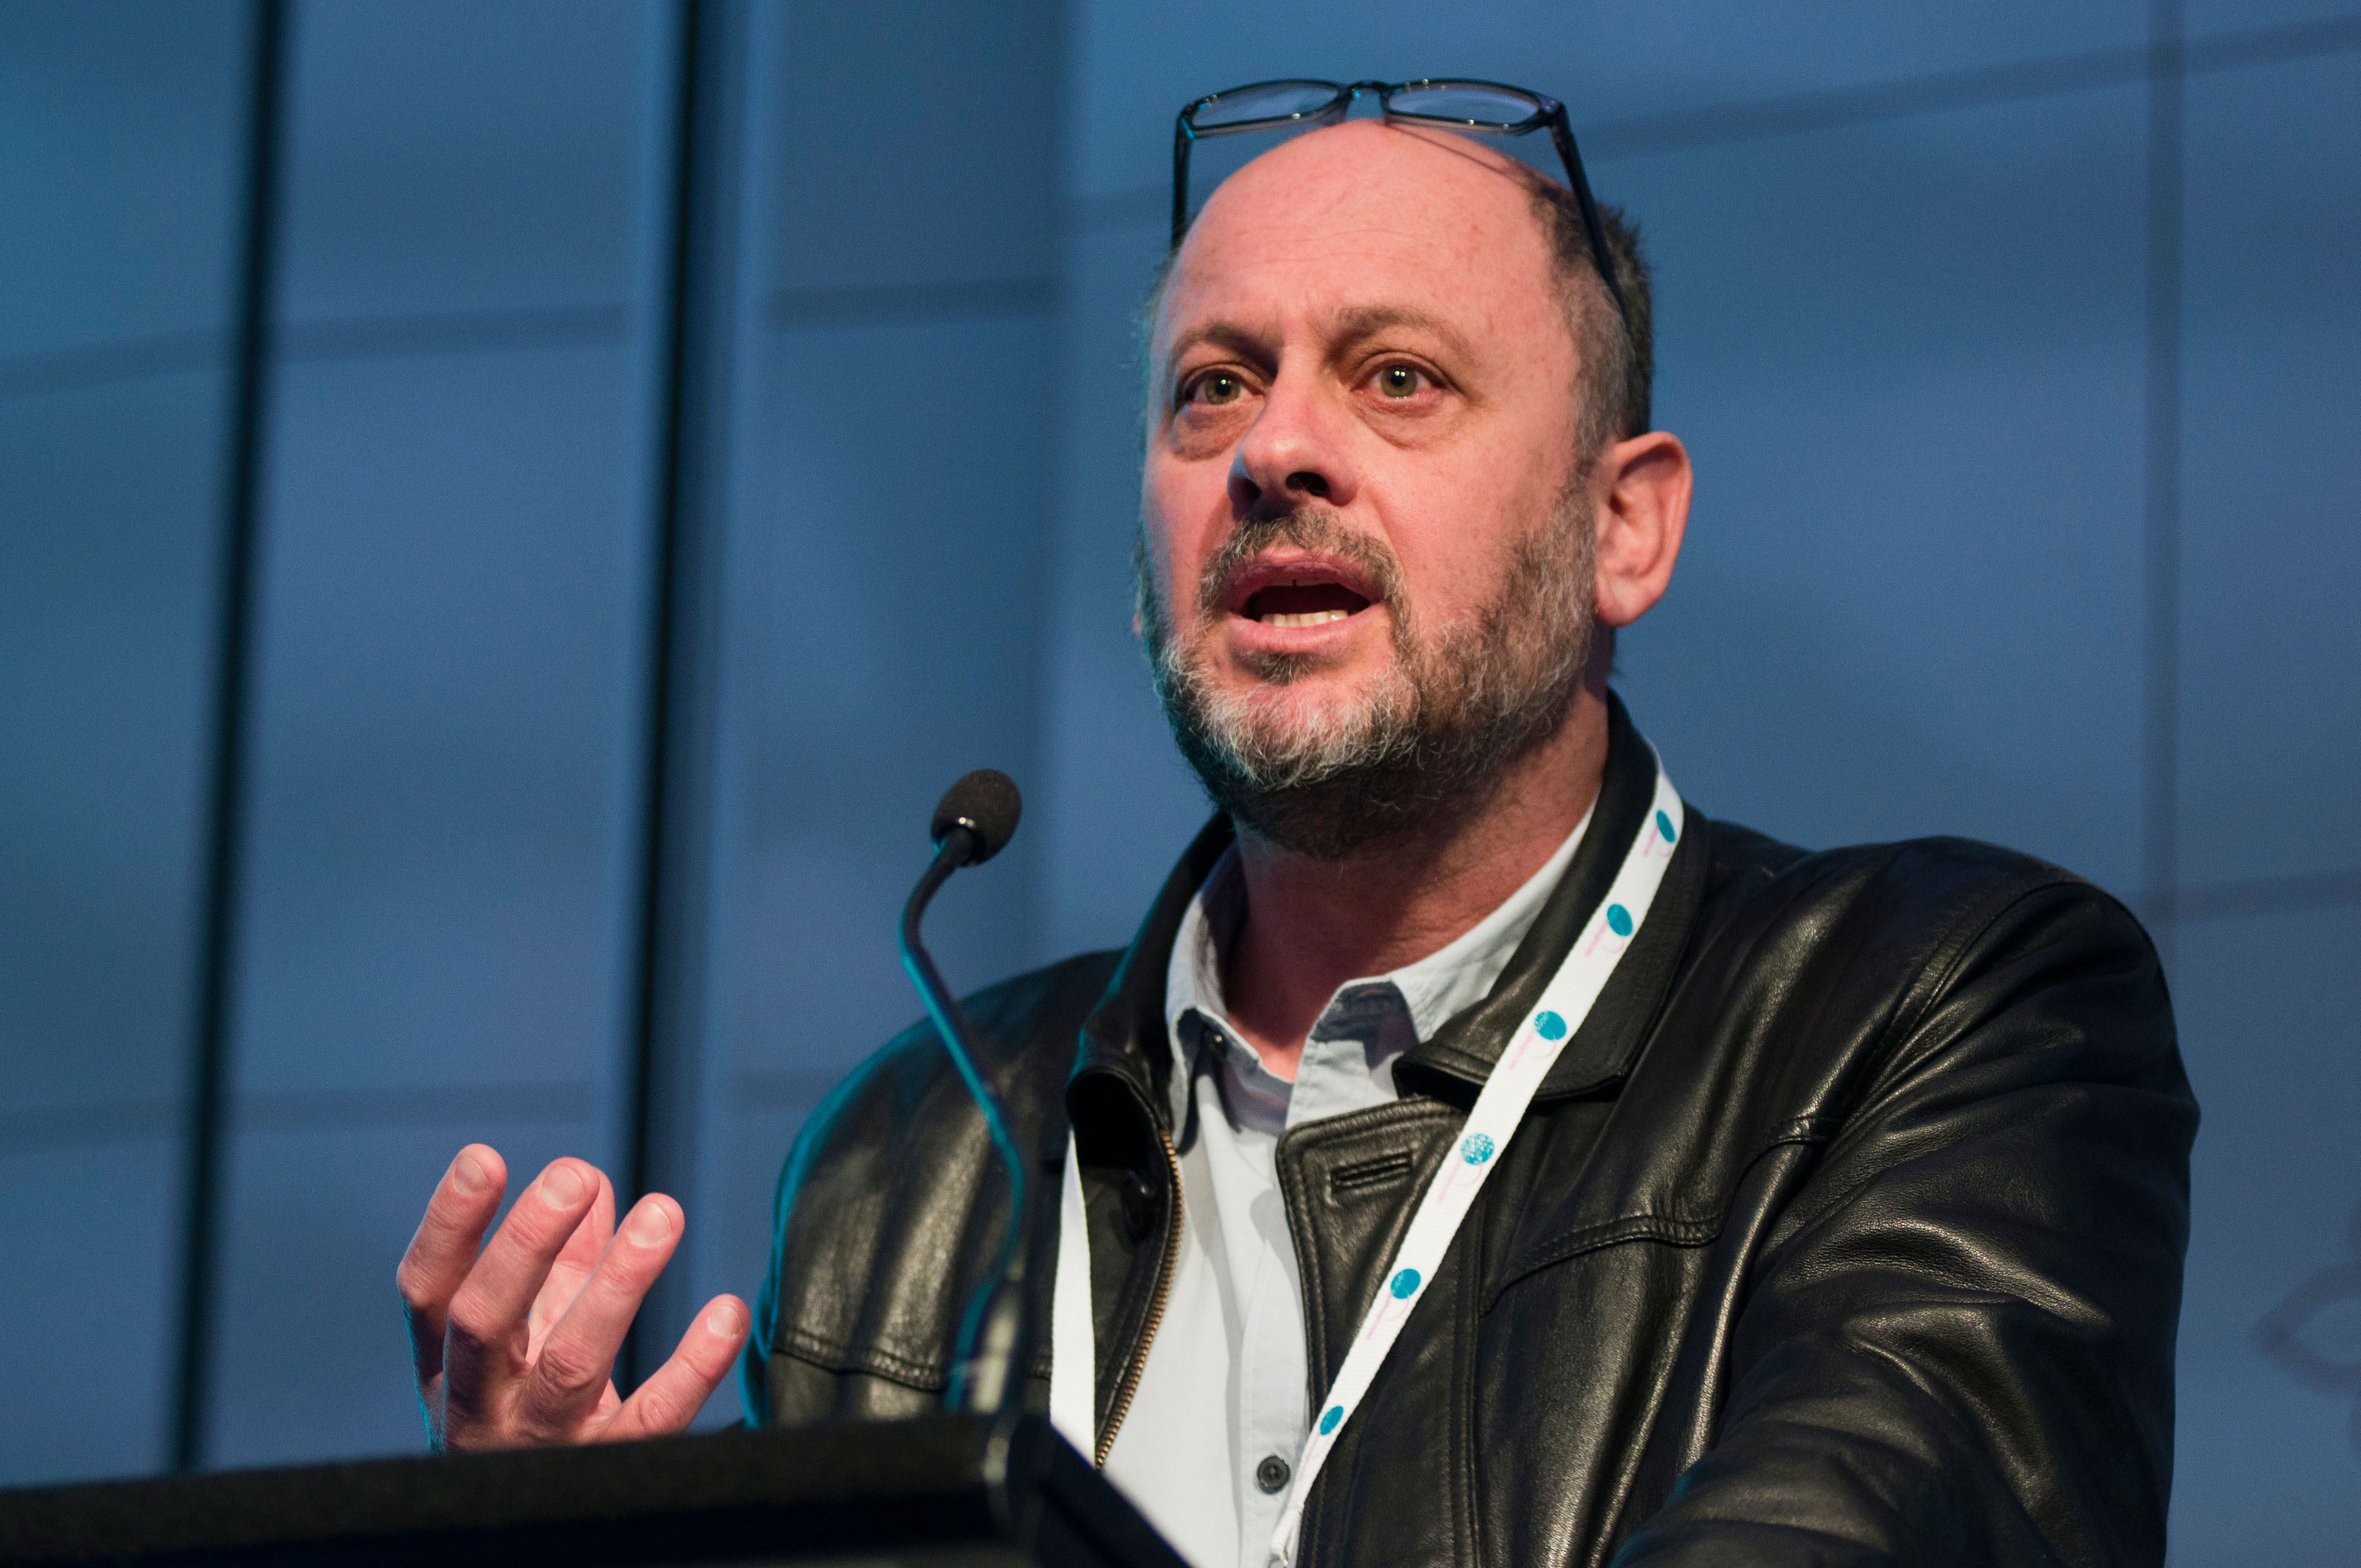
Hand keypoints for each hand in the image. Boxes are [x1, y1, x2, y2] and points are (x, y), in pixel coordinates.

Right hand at [398, 1144, 751, 1449]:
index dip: (449, 1225)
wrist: (526, 1521)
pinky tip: (726, 1314)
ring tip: (662, 1213)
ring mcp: (541, 1446)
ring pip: (571, 1366)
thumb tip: (591, 1180)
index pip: (427, 1290)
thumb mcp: (526, 1332)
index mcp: (446, 1363)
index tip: (483, 1158)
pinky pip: (652, 1418)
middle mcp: (479, 1408)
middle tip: (573, 1176)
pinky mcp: (606, 1473)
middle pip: (484, 1322)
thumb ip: (557, 1259)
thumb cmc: (526, 1405)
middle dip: (525, 1244)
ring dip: (618, 1284)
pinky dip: (693, 1365)